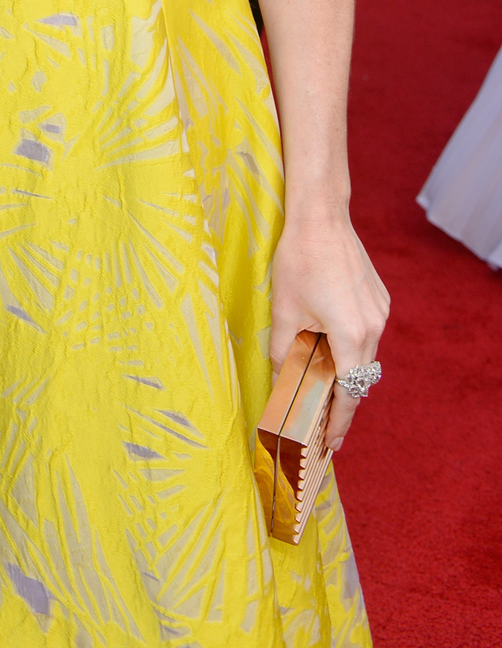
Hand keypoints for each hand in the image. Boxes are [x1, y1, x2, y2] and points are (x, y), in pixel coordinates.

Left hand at [270, 209, 388, 451]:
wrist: (321, 216)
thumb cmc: (299, 260)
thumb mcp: (284, 311)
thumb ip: (284, 353)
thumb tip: (280, 384)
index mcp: (352, 335)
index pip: (349, 394)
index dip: (338, 423)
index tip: (330, 445)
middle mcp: (374, 327)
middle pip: (359, 377)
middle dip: (340, 400)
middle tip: (320, 422)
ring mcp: (381, 312)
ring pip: (364, 355)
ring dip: (345, 369)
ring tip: (321, 384)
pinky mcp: (379, 299)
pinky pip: (366, 333)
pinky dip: (350, 345)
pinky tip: (329, 343)